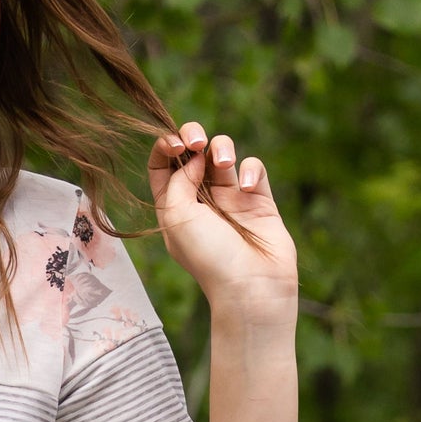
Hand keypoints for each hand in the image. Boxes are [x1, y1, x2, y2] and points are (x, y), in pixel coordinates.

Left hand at [148, 122, 297, 322]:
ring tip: (224, 164)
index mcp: (172, 209)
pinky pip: (253, 168)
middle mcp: (199, 201)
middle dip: (193, 135)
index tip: (175, 144)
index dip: (165, 146)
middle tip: (197, 141)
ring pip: (222, 154)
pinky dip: (251, 170)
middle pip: (192, 153)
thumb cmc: (209, 257)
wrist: (251, 286)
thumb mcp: (177, 217)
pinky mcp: (258, 200)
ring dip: (222, 148)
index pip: (161, 166)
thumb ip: (177, 180)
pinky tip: (249, 189)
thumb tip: (194, 157)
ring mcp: (230, 199)